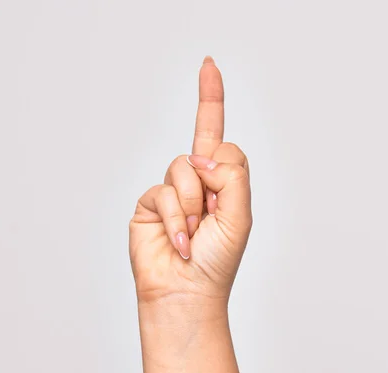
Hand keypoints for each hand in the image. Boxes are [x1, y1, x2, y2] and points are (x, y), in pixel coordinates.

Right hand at [129, 57, 252, 312]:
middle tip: (210, 219)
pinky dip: (174, 218)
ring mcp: (170, 193)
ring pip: (182, 169)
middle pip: (203, 150)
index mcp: (221, 183)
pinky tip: (178, 241)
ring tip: (192, 234)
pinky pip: (161, 192)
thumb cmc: (216, 262)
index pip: (216, 135)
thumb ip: (232, 175)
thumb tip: (199, 157)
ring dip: (192, 205)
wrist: (186, 292)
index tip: (208, 65)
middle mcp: (195, 183)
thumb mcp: (240, 216)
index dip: (211, 100)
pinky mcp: (147, 205)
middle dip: (211, 185)